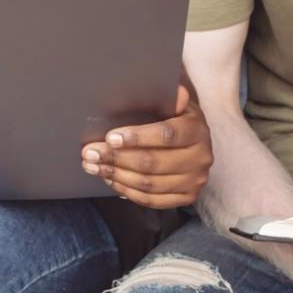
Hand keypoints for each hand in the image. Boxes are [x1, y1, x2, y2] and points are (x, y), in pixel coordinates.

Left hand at [81, 85, 211, 208]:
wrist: (194, 143)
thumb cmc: (175, 119)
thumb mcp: (174, 104)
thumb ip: (171, 98)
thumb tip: (176, 92)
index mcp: (197, 130)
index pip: (166, 135)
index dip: (137, 137)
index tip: (110, 137)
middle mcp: (201, 157)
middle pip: (153, 163)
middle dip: (117, 158)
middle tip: (90, 153)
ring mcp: (195, 181)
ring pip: (149, 184)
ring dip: (116, 176)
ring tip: (93, 166)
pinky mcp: (187, 198)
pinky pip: (151, 200)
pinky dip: (126, 191)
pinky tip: (110, 179)